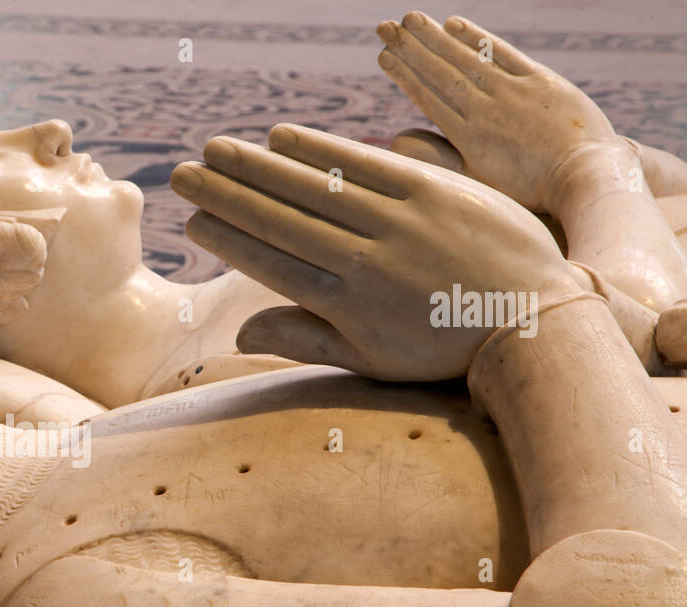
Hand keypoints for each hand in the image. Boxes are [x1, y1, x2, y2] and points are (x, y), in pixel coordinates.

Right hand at [170, 124, 581, 380]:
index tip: (193, 219)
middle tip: (183, 173)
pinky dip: (318, 148)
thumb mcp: (371, 360)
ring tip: (216, 149)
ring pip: (311, 188)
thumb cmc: (443, 347)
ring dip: (257, 165)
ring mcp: (399, 222)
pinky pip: (362, 164)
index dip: (227, 238)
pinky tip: (279, 135)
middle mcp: (365, 261)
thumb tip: (239, 335)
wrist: (533, 320)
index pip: (270, 263)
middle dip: (226, 194)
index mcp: (346, 306)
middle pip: (279, 219)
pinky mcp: (433, 190)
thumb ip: (305, 341)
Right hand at [376, 11, 620, 212]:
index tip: (383, 55)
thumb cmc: (531, 190)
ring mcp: (513, 93)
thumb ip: (440, 159)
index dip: (404, 74)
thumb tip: (399, 139)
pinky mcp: (541, 81)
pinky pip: (502, 53)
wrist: (585, 177)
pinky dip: (476, 38)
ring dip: (434, 37)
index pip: (428, 97)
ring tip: (409, 18)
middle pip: (440, 73)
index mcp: (468, 138)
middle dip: (410, 48)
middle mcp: (485, 110)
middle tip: (384, 27)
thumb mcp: (477, 184)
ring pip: (465, 60)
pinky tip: (454, 24)